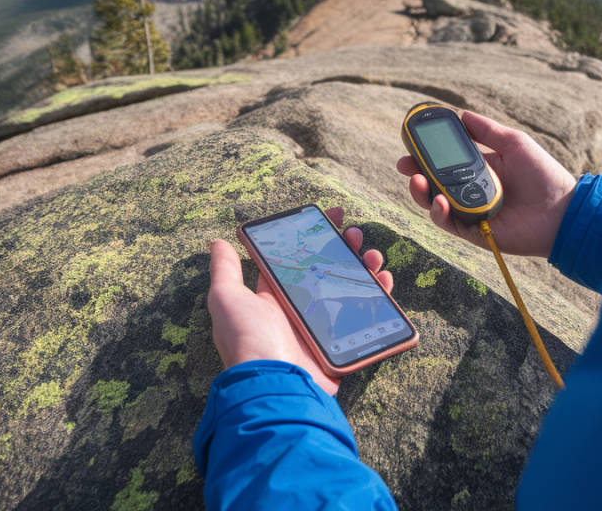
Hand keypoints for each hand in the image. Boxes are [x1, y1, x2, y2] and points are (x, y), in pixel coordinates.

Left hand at [206, 207, 392, 395]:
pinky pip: (367, 313)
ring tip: (372, 256)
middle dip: (344, 247)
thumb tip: (217, 242)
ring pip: (351, 286)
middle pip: (329, 268)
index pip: (298, 256)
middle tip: (355, 234)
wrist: (276, 385)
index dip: (314, 235)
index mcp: (275, 295)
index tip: (332, 216)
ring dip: (364, 266)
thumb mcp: (227, 300)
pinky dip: (379, 295)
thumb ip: (225, 270)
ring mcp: (324, 325)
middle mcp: (300, 308)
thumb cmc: (249, 339)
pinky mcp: (344, 342)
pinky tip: (384, 281)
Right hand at [397, 111, 576, 257]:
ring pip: (436, 204)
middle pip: (434, 183)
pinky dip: (440, 213)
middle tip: (405, 164)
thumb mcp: (515, 144)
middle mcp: (470, 190)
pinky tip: (439, 202)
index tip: (410, 143)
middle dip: (415, 173)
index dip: (426, 153)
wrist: (563, 211)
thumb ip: (488, 131)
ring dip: (421, 193)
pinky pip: (450, 223)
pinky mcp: (475, 232)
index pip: (444, 160)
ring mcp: (471, 212)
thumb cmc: (544, 175)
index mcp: (478, 168)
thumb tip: (462, 114)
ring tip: (416, 181)